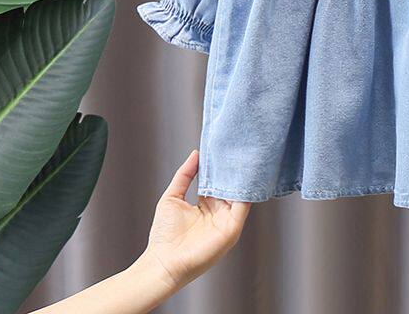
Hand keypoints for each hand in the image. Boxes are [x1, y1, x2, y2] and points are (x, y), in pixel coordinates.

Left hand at [139, 150, 250, 290]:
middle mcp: (220, 213)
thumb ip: (185, 175)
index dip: (222, 165)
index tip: (225, 146)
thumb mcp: (173, 197)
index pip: (220, 181)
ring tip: (245, 155)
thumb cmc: (164, 235)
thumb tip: (196, 153)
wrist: (162, 263)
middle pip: (232, 185)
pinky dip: (247, 190)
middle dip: (235, 168)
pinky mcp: (232, 229)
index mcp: (208, 206)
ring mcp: (227, 221)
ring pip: (241, 193)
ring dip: (243, 176)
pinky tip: (245, 175)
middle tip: (239, 146)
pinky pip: (244, 205)